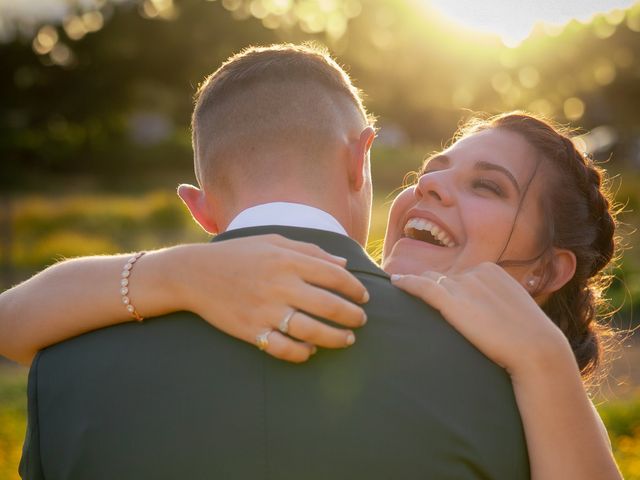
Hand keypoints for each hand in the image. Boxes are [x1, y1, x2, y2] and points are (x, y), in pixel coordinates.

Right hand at [172, 235, 368, 362]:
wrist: (194, 274)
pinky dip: (302, 353)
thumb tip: (344, 264)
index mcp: (288, 260)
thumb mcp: (274, 241)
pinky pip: (283, 349)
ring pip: (312, 331)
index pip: (335, 276)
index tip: (363, 297)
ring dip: (336, 338)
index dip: (355, 288)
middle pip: (330, 306)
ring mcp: (266, 310)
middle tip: (361, 320)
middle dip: (353, 316)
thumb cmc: (238, 254)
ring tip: (347, 339)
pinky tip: (311, 350)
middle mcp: (280, 285)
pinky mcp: (251, 331)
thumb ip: (310, 251)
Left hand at [390, 262, 568, 375]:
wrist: (536, 350)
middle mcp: (475, 272)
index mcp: (491, 271)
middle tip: (416, 299)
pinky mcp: (451, 300)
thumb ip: (494, 303)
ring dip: (418, 287)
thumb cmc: (528, 339)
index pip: (460, 275)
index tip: (439, 298)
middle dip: (433, 288)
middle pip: (444, 277)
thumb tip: (483, 312)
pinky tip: (395, 283)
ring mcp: (463, 285)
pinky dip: (406, 283)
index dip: (449, 288)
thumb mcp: (513, 310)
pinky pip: (422, 286)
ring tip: (401, 292)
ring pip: (431, 281)